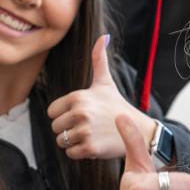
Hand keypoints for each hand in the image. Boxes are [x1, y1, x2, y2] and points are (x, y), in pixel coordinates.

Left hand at [47, 34, 156, 160]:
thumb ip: (99, 59)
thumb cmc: (117, 106)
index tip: (80, 115)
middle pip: (55, 127)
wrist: (137, 130)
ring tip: (90, 135)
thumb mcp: (105, 83)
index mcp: (78, 96)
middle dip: (67, 130)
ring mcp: (85, 130)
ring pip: (62, 141)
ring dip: (73, 142)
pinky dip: (79, 153)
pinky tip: (93, 145)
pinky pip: (70, 153)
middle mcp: (80, 112)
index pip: (52, 112)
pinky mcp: (90, 148)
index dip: (64, 115)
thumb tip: (104, 36)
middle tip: (86, 127)